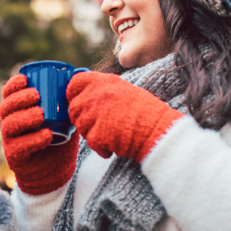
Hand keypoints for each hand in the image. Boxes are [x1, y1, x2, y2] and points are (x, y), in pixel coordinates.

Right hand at [0, 74, 78, 195]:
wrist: (56, 170)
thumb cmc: (59, 138)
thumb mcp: (64, 117)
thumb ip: (68, 100)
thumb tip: (81, 74)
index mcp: (18, 110)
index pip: (8, 94)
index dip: (13, 85)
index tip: (25, 79)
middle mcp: (10, 124)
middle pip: (6, 108)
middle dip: (19, 99)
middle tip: (36, 95)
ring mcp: (10, 141)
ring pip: (10, 125)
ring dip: (25, 118)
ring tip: (41, 115)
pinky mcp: (16, 157)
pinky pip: (20, 147)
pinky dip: (34, 140)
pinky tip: (46, 135)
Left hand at [67, 72, 183, 160]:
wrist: (158, 130)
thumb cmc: (146, 112)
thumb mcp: (124, 90)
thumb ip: (103, 91)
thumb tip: (84, 96)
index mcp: (103, 81)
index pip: (74, 83)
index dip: (73, 94)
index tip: (78, 102)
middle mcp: (96, 94)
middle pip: (74, 108)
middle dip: (82, 119)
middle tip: (99, 125)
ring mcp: (95, 114)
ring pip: (80, 126)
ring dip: (92, 134)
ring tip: (111, 135)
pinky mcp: (97, 133)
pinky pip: (91, 142)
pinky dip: (101, 148)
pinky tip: (115, 146)